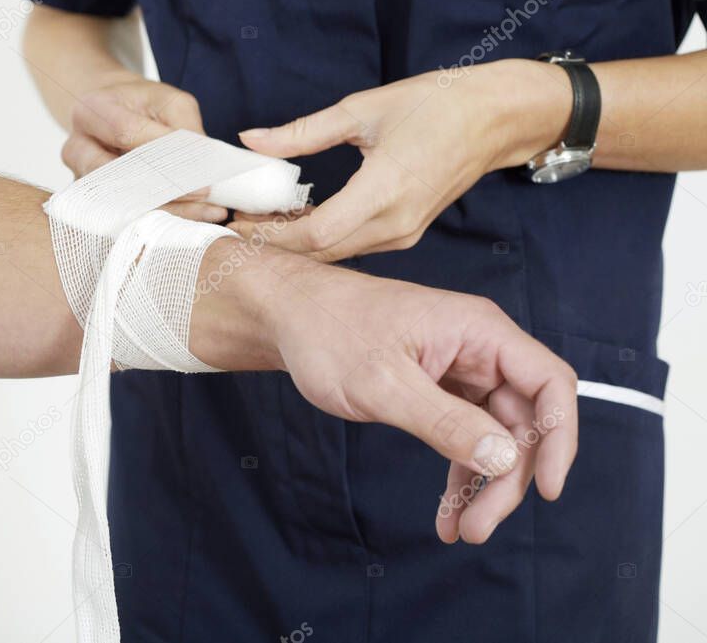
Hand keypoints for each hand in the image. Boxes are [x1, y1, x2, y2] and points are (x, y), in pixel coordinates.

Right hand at [64, 74, 228, 222]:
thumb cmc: (141, 105)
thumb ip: (184, 128)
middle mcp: (77, 148)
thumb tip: (204, 164)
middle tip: (208, 203)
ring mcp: (81, 180)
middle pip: (119, 178)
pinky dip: (162, 218)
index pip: (126, 135)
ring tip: (207, 214)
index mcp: (90, 111)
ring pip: (123, 205)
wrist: (114, 116)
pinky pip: (128, 216)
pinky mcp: (93, 203)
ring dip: (168, 211)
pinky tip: (193, 219)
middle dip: (168, 192)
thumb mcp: (168, 101)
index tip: (203, 176)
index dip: (164, 157)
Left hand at [232, 60, 570, 259]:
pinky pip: (354, 248)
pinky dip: (322, 241)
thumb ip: (302, 131)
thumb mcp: (362, 109)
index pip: (317, 234)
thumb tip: (251, 139)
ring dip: (297, 245)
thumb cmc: (436, 105)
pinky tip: (298, 222)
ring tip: (261, 222)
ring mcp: (403, 234)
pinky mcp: (406, 234)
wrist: (494, 119)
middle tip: (239, 226)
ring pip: (337, 255)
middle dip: (276, 245)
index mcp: (385, 190)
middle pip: (322, 254)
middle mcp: (396, 223)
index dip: (272, 235)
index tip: (238, 225)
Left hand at [239, 250, 576, 543]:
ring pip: (495, 435)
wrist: (289, 318)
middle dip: (508, 478)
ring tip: (464, 530)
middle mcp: (479, 348)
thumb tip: (505, 458)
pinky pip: (465, 435)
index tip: (548, 490)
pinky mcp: (438, 388)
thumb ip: (444, 422)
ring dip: (484, 484)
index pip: (550, 383)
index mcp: (479, 331)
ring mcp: (460, 369)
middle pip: (523, 420)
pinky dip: (459, 473)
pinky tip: (448, 512)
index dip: (560, 438)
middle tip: (479, 527)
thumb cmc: (329, 333)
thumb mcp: (383, 383)